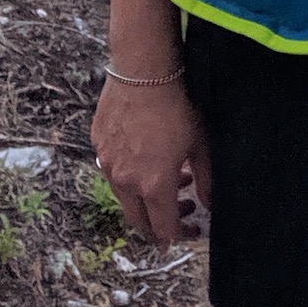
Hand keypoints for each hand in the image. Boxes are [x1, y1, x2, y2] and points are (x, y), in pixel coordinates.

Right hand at [92, 78, 212, 245]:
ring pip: (125, 196)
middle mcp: (126, 183)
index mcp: (154, 186)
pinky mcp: (98, 146)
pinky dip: (130, 173)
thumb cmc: (177, 107)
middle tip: (180, 210)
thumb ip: (206, 180)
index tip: (193, 227)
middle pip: (139, 222)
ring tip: (168, 176)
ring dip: (145, 197)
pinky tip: (145, 154)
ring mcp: (108, 165)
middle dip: (160, 224)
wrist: (142, 72)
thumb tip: (210, 205)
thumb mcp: (200, 144)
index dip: (181, 235)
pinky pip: (113, 170)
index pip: (164, 230)